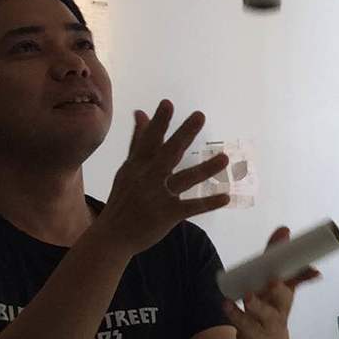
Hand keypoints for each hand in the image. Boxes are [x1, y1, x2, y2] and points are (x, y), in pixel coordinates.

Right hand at [96, 103, 227, 254]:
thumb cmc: (123, 198)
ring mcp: (157, 196)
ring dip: (206, 168)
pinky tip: (226, 197)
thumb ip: (138, 141)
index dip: (159, 122)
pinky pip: (191, 207)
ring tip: (225, 158)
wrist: (113, 235)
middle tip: (200, 115)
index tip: (168, 103)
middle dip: (184, 133)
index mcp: (137, 165)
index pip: (149, 140)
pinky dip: (208, 203)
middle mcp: (147, 178)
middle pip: (169, 152)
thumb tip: (140, 112)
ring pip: (184, 179)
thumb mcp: (128, 169)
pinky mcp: (167, 215)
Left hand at [225, 224, 318, 338]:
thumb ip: (274, 259)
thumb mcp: (278, 288)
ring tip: (248, 296)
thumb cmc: (273, 309)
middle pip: (282, 299)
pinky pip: (241, 323)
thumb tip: (284, 229)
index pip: (295, 280)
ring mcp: (265, 323)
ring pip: (261, 314)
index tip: (307, 266)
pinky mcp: (249, 333)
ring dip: (255, 305)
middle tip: (274, 281)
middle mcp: (280, 309)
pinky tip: (226, 304)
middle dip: (278, 290)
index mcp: (287, 295)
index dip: (301, 273)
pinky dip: (233, 313)